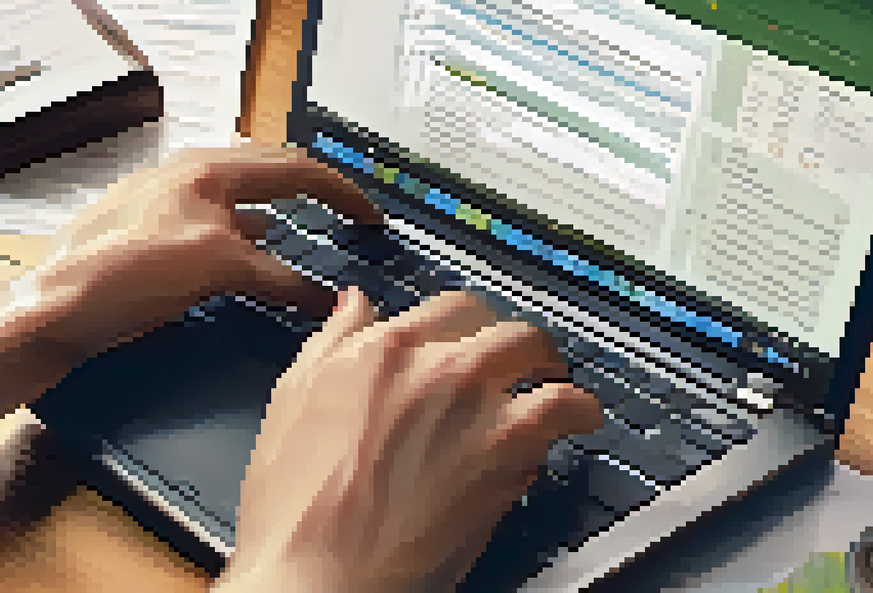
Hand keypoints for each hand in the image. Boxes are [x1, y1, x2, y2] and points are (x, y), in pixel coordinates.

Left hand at [24, 145, 380, 356]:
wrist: (50, 308)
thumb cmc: (128, 274)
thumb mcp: (215, 267)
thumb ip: (277, 278)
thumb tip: (329, 299)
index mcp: (208, 168)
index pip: (295, 169)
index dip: (342, 192)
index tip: (375, 219)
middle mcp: (188, 175)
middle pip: (267, 173)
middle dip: (312, 191)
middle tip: (348, 215)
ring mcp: (165, 202)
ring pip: (239, 200)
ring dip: (278, 213)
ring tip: (306, 234)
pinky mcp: (148, 233)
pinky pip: (215, 226)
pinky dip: (246, 239)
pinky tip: (248, 259)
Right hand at [218, 287, 605, 592]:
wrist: (323, 572)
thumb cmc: (298, 507)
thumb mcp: (292, 401)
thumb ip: (331, 343)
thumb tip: (355, 306)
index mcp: (377, 350)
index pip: (441, 309)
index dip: (462, 326)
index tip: (468, 342)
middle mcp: (431, 364)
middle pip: (494, 324)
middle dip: (509, 340)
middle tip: (517, 359)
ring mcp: (476, 401)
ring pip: (533, 351)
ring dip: (549, 365)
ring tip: (556, 382)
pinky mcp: (510, 445)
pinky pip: (563, 406)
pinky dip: (578, 409)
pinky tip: (579, 420)